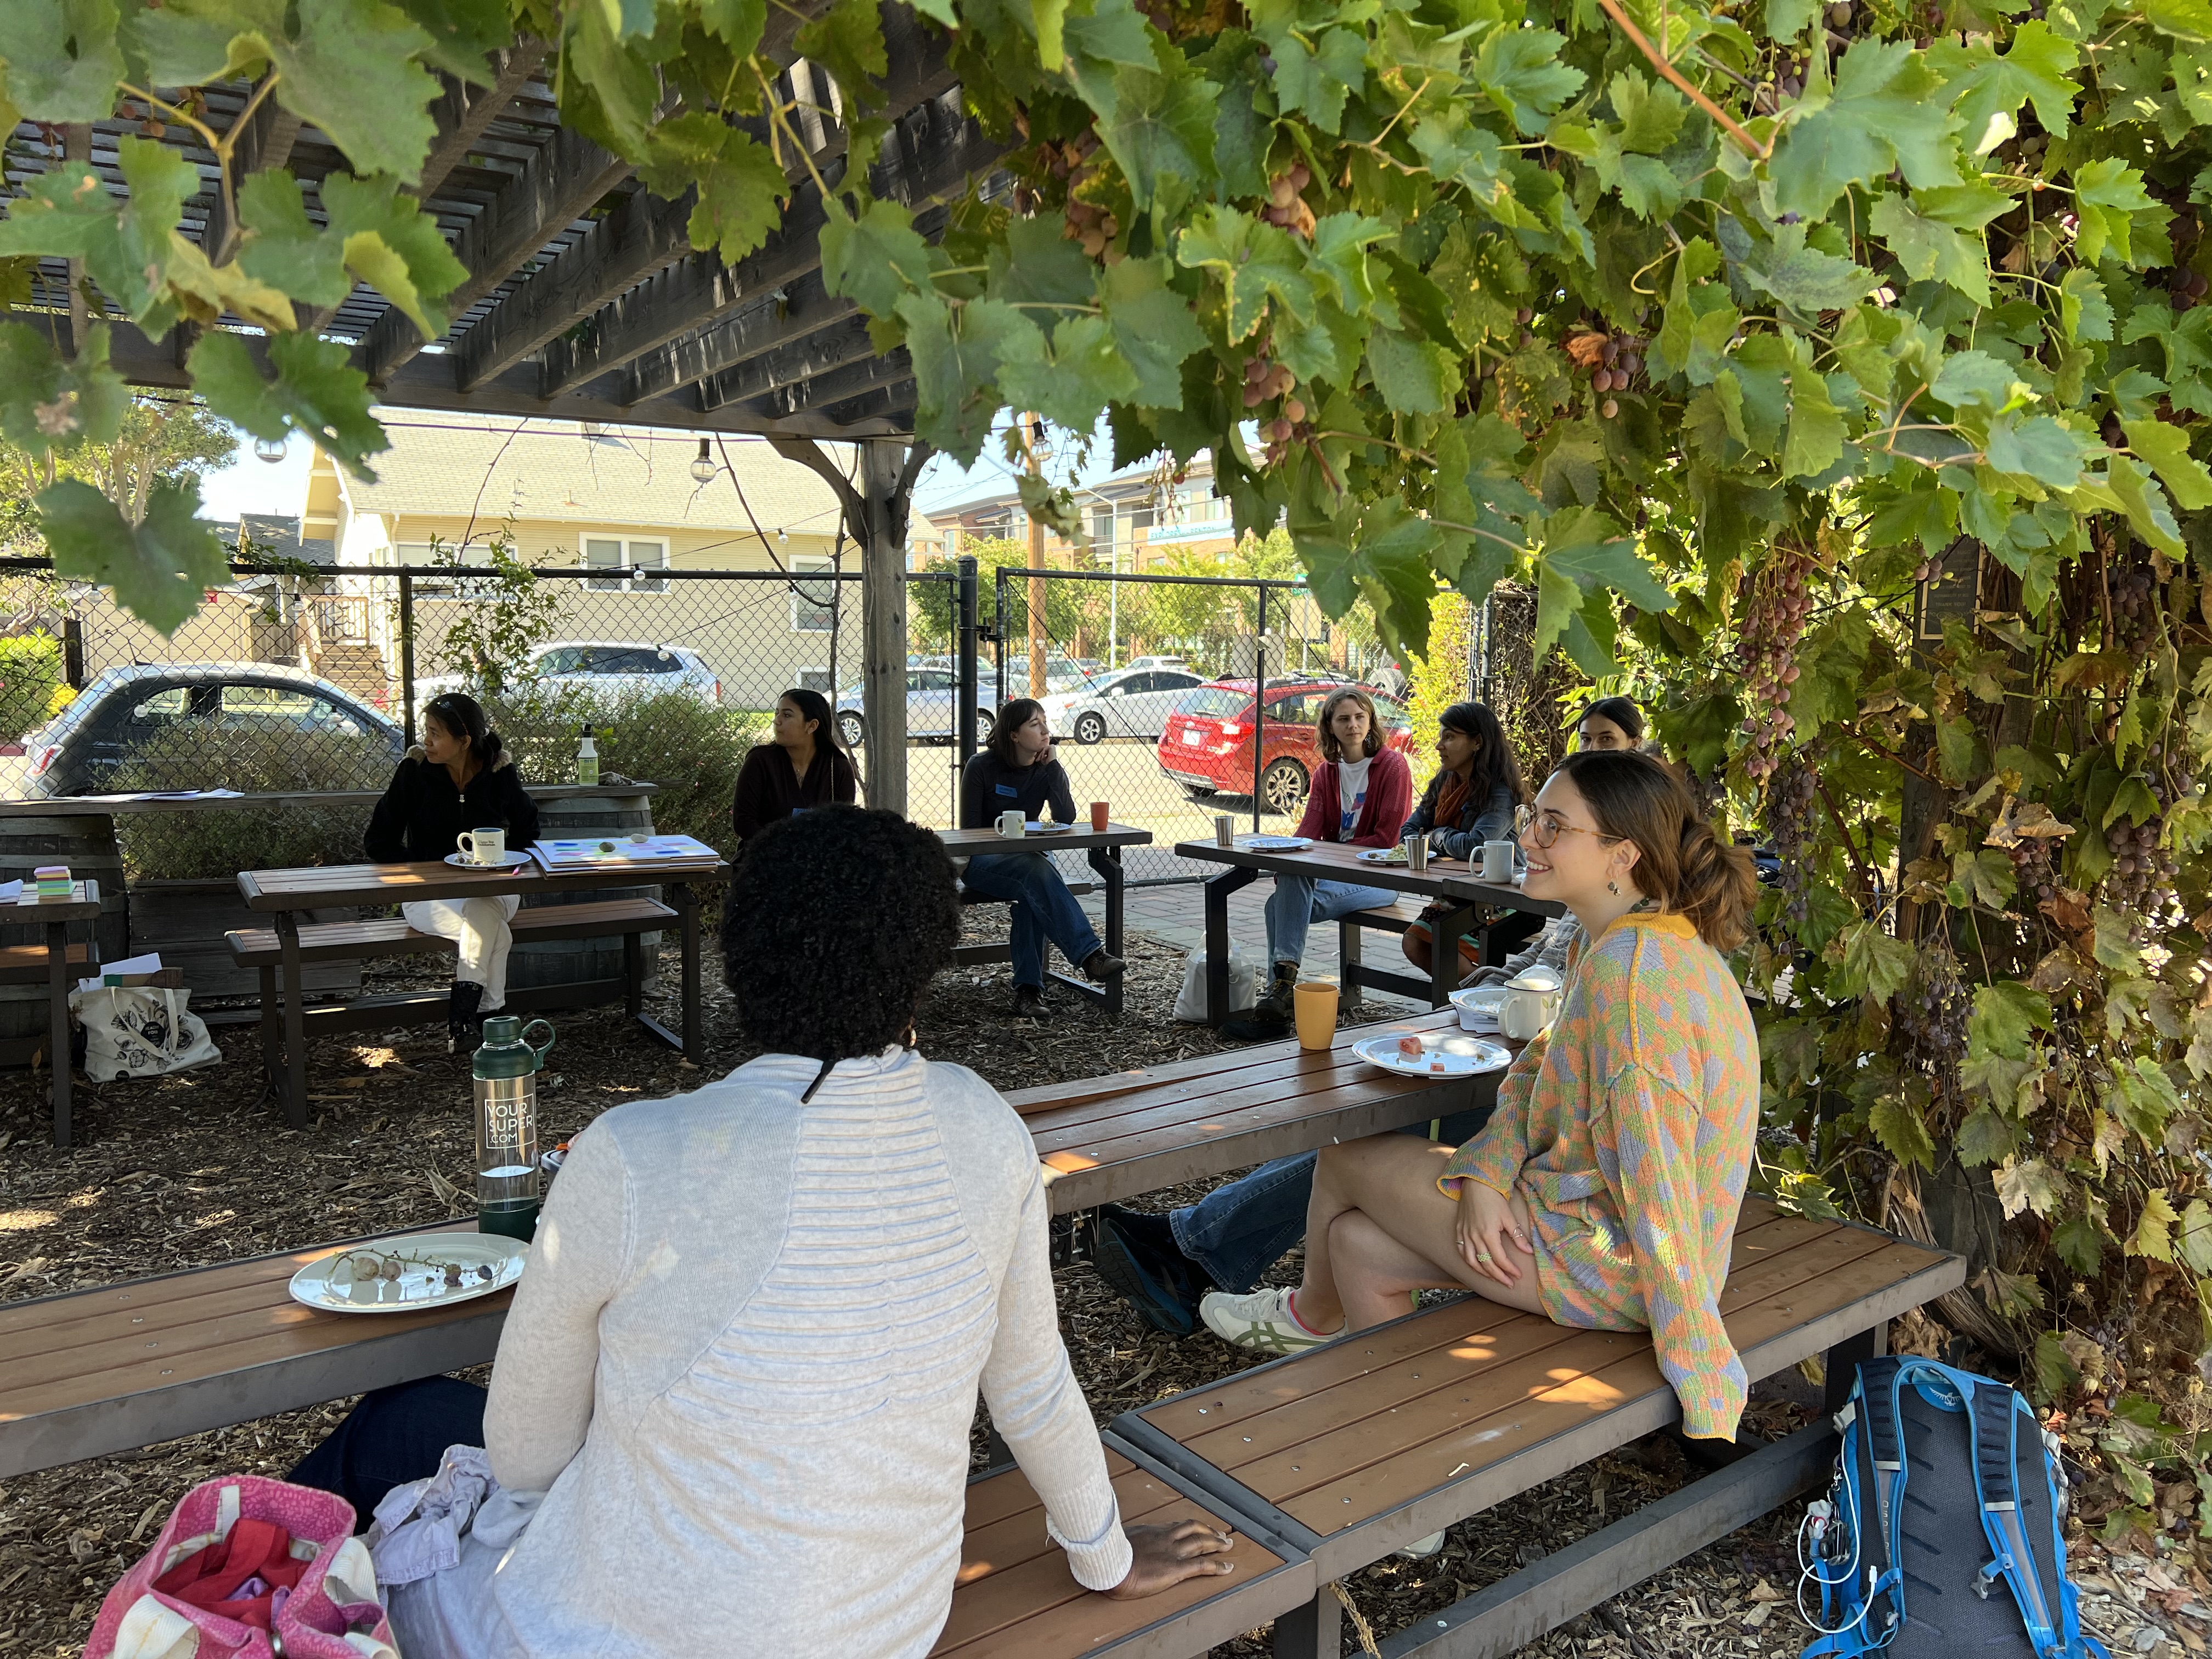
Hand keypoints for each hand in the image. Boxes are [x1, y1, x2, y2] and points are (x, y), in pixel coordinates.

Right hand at [1103, 1520, 1236, 1599]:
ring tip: (1228, 1545)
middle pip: (1194, 1530)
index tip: (1198, 1529)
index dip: (1190, 1528)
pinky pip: (1202, 1565)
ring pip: (1201, 1543)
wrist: (1110, 1563)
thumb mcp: (1116, 1541)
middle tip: (1221, 1535)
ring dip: (1217, 1543)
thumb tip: (1118, 1542)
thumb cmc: (1108, 1554)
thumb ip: (1124, 1540)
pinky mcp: (1175, 1568)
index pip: (1176, 1526)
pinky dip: (1217, 1566)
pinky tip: (1227, 1568)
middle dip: (1209, 1532)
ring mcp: (1172, 1552)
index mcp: (1151, 1531)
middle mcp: (1165, 1538)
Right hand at [1454, 1182, 1533, 1285]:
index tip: (1518, 1275)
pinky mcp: (1459, 1230)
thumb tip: (1529, 1251)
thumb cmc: (1493, 1198)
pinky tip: (1476, 1265)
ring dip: (1483, 1272)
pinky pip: (1462, 1251)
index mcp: (1488, 1234)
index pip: (1500, 1259)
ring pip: (1472, 1261)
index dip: (1510, 1270)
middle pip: (1486, 1264)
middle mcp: (1474, 1237)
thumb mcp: (1509, 1217)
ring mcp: (1465, 1234)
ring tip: (1493, 1278)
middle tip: (1508, 1283)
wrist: (1476, 1183)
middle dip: (1499, 1276)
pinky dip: (1469, 1261)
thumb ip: (1517, 1236)